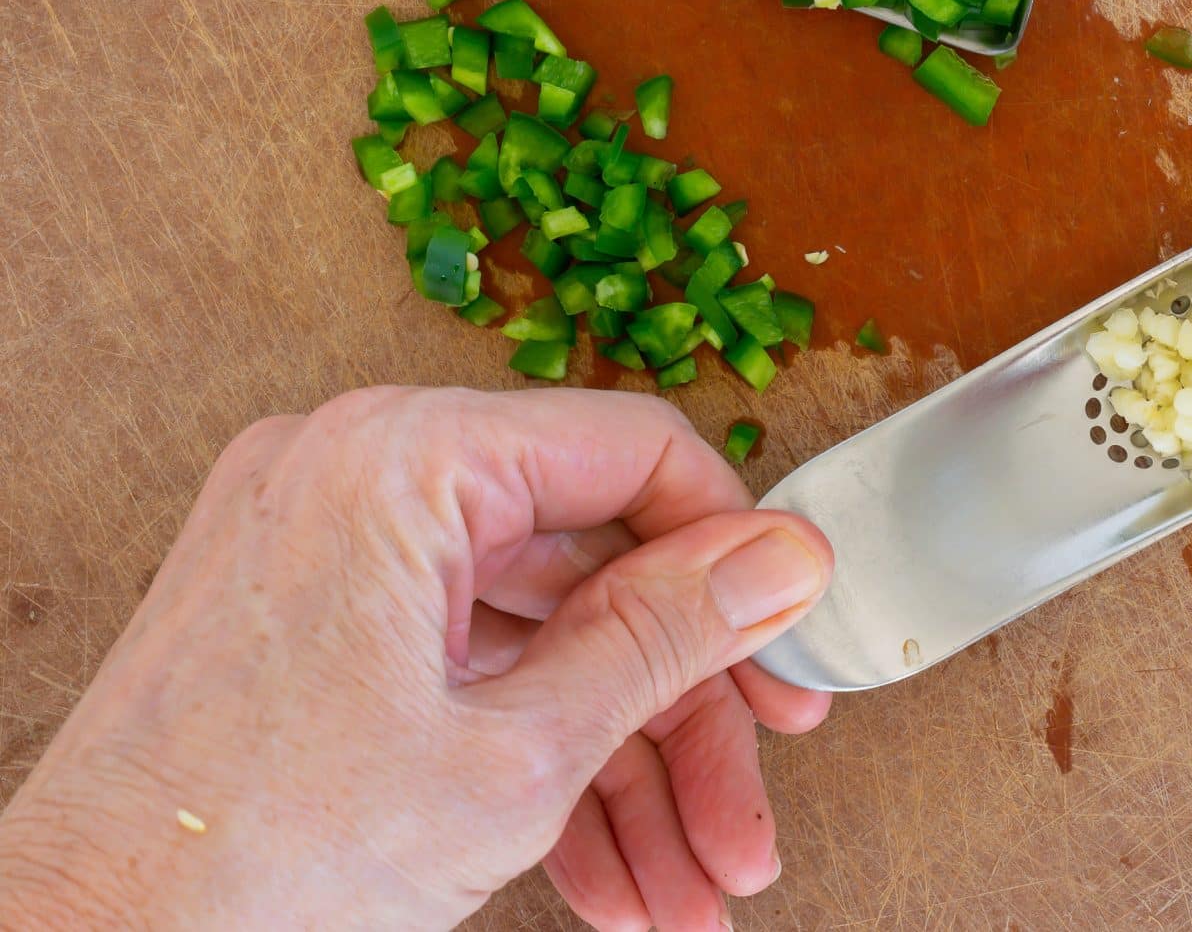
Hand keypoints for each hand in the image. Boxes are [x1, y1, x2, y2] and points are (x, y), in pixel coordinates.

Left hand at [0, 387, 833, 929]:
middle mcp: (357, 477)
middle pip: (592, 570)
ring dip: (625, 773)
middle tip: (751, 802)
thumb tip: (782, 559)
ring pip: (538, 642)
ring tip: (688, 886)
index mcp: (400, 459)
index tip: (792, 646)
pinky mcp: (311, 626)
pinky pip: (465, 672)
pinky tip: (614, 876)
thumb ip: (668, 639)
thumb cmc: (250, 868)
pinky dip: (538, 767)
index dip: (735, 558)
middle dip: (683, 718)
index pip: (632, 453)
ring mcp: (328, 554)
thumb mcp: (517, 755)